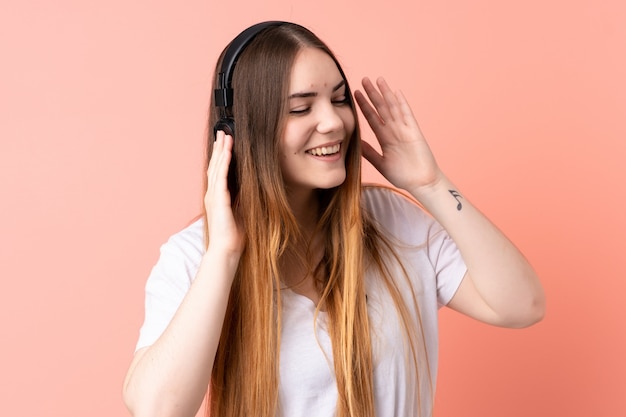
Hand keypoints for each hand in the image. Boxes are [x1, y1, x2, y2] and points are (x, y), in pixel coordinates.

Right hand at [204, 131, 243, 254]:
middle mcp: (213, 194)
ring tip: (224, 136)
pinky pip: (221, 176)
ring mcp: (214, 196)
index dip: (221, 156)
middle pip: (215, 165)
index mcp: (217, 197)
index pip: (219, 171)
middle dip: (219, 148)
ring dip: (221, 150)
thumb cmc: (234, 235)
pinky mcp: (218, 199)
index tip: (224, 142)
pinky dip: (224, 162)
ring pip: (217, 167)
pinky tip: (227, 151)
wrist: (227, 250)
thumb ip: (242, 198)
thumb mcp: (241, 211)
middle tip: (222, 132)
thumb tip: (252, 187)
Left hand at [354, 77, 443, 195]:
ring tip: (378, 80)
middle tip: (363, 80)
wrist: (421, 183)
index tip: (355, 94)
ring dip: (386, 94)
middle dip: (372, 94)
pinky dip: (402, 104)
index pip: (372, 118)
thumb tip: (356, 143)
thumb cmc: (403, 175)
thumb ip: (369, 153)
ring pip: (393, 108)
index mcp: (386, 138)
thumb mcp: (381, 163)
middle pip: (381, 108)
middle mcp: (394, 131)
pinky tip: (396, 92)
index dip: (364, 106)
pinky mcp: (414, 132)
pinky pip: (407, 115)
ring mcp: (405, 130)